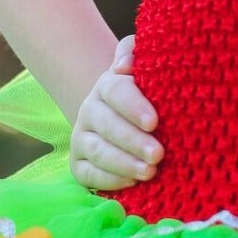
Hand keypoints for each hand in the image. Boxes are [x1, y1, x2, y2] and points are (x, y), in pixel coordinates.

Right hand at [69, 34, 162, 191]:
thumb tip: (125, 66)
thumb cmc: (145, 92)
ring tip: (150, 172)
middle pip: (107, 125)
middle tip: (158, 154)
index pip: (115, 91)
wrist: (123, 116)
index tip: (154, 121)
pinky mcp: (79, 163)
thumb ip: (135, 54)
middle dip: (133, 141)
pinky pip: (87, 174)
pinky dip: (109, 180)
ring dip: (123, 163)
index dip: (133, 106)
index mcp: (107, 85)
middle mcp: (89, 111)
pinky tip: (131, 183)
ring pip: (97, 151)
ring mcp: (81, 138)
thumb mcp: (144, 67)